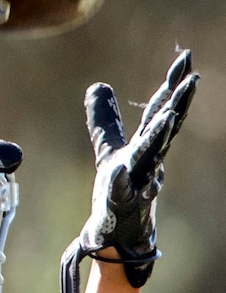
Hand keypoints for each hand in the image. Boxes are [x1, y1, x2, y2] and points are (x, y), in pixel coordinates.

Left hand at [61, 49, 198, 292]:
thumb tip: (98, 85)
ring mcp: (137, 185)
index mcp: (143, 147)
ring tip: (167, 117)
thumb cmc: (118, 192)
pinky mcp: (122, 208)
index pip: (159, 111)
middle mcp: (145, 163)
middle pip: (163, 130)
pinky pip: (123, 194)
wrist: (116, 235)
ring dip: (158, 139)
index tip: (185, 57)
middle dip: (178, 105)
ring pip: (150, 160)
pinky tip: (119, 172)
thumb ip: (105, 120)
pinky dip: (122, 183)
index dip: (172, 84)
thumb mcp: (108, 150)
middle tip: (193, 81)